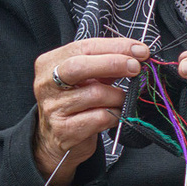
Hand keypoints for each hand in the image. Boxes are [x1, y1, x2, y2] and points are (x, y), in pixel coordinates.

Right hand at [32, 37, 149, 185]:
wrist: (56, 139)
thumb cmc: (76, 103)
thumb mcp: (85, 78)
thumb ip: (104, 64)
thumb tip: (136, 54)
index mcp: (50, 63)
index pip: (84, 47)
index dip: (115, 46)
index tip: (140, 50)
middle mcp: (46, 83)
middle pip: (79, 66)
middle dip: (114, 63)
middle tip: (136, 67)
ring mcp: (53, 107)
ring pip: (96, 94)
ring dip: (118, 96)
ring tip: (121, 99)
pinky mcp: (64, 130)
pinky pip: (100, 117)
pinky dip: (115, 114)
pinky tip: (115, 114)